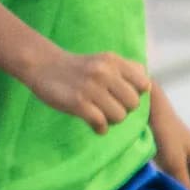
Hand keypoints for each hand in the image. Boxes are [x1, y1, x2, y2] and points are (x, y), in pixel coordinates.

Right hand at [24, 49, 150, 134]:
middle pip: (132, 103)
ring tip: (101, 116)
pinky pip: (101, 124)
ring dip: (111, 120)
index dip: (135, 94)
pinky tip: (94, 125)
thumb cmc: (77, 67)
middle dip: (123, 109)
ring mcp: (91, 88)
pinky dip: (100, 128)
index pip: (143, 84)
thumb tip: (146, 85)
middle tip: (109, 108)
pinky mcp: (78, 103)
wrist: (43, 65)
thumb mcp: (103, 60)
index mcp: (113, 61)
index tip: (121, 96)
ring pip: (119, 116)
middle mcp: (104, 72)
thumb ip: (126, 69)